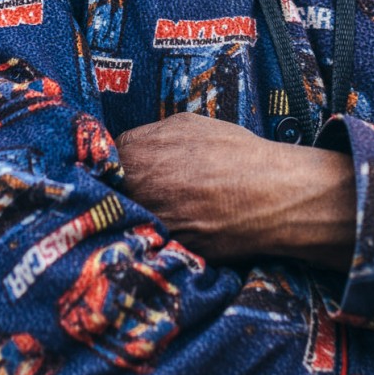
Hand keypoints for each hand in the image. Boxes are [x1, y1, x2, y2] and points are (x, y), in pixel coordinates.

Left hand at [116, 111, 353, 266]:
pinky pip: (149, 242)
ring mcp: (151, 222)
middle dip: (118, 192)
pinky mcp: (168, 250)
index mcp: (136, 154)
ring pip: (126, 220)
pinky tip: (174, 229)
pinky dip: (156, 236)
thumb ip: (151, 134)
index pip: (101, 162)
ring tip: (161, 211)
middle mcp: (136, 190)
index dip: (112, 167)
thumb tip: (132, 145)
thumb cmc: (235, 155)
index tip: (118, 172)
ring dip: (135, 216)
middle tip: (137, 192)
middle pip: (109, 193)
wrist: (272, 195)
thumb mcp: (189, 125)